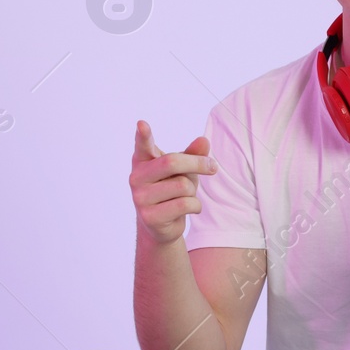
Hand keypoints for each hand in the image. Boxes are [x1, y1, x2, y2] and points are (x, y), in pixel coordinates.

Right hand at [131, 120, 217, 245]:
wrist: (161, 225)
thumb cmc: (172, 190)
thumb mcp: (184, 170)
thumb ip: (192, 154)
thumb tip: (204, 141)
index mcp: (143, 161)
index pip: (143, 145)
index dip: (143, 135)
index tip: (142, 124)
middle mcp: (136, 177)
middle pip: (172, 162)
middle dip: (198, 164)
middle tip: (213, 167)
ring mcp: (140, 198)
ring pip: (182, 185)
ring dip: (193, 192)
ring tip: (186, 197)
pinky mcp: (150, 217)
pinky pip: (184, 204)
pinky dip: (195, 206)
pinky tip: (190, 209)